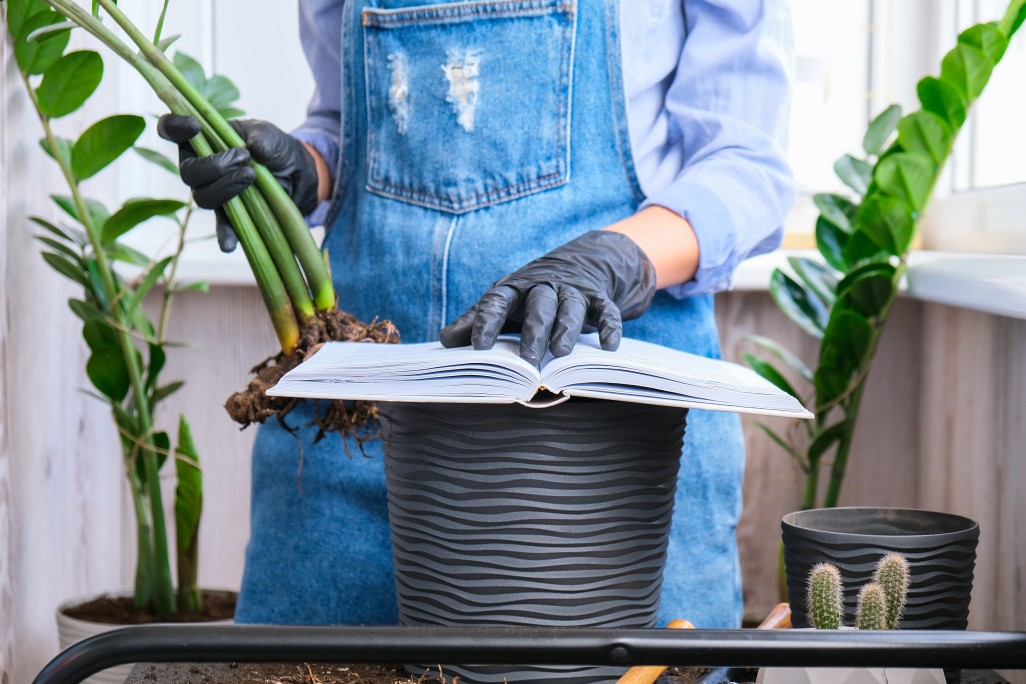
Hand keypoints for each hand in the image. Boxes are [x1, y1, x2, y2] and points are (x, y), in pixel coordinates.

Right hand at [156, 115, 319, 251]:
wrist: (294, 172)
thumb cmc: (272, 147)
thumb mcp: (270, 134)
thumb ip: (262, 136)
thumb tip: (256, 149)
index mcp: (199, 140)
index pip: (170, 130)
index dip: (173, 127)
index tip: (195, 126)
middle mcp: (199, 168)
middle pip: (188, 172)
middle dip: (215, 165)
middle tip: (244, 157)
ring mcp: (212, 194)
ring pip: (203, 197)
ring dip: (226, 187)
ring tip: (252, 175)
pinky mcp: (230, 216)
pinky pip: (222, 229)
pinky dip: (224, 236)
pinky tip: (228, 245)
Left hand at [439, 230, 656, 364]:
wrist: (577, 264)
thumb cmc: (528, 295)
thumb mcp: (502, 303)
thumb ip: (475, 321)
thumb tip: (445, 342)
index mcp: (513, 288)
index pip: (496, 302)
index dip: (486, 323)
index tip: (478, 347)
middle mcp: (542, 286)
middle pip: (539, 304)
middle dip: (533, 331)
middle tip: (528, 358)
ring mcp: (572, 291)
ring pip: (570, 307)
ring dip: (566, 329)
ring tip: (561, 353)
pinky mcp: (598, 298)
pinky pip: (606, 310)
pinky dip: (609, 326)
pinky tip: (607, 346)